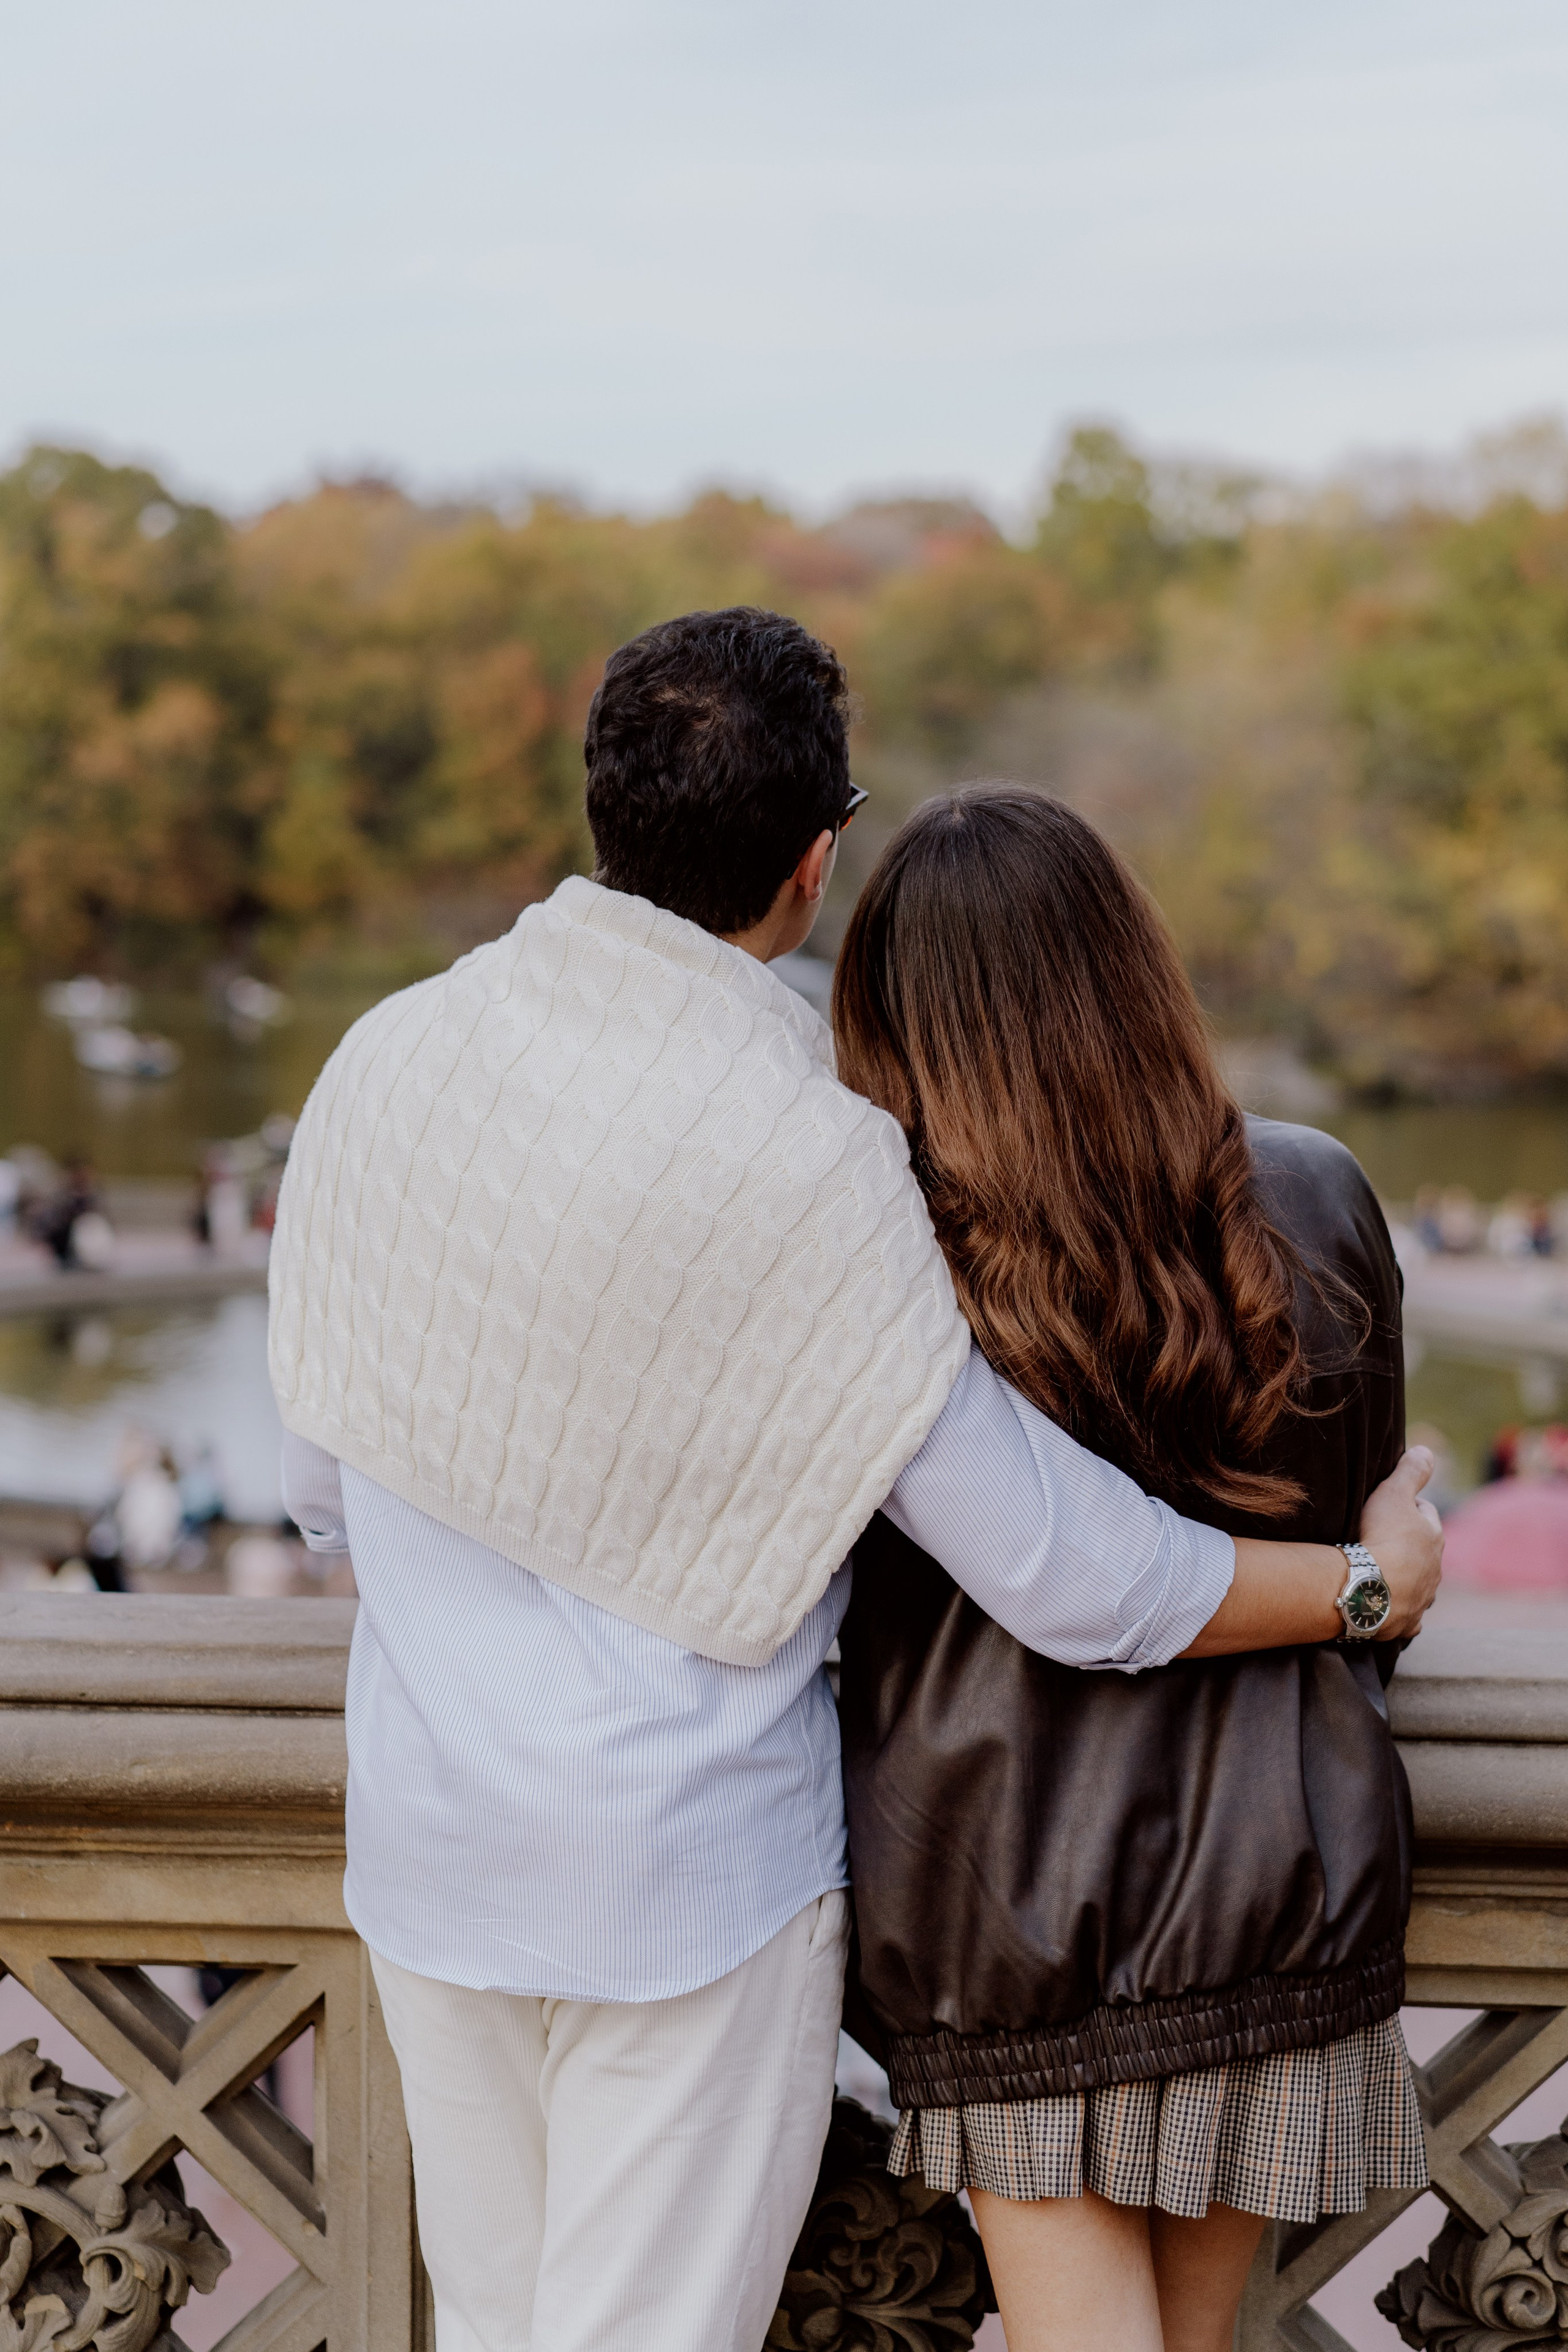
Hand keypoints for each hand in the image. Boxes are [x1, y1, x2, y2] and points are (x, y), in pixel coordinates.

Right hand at [1357, 1447, 1442, 1637]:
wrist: (1368, 1588)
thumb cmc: (1380, 1537)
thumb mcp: (1393, 1493)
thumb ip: (1411, 1471)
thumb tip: (1427, 1450)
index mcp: (1433, 1537)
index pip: (1426, 1514)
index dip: (1409, 1506)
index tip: (1391, 1505)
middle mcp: (1434, 1569)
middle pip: (1424, 1551)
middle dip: (1409, 1544)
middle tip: (1381, 1538)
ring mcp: (1423, 1598)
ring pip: (1420, 1583)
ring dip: (1406, 1577)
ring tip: (1381, 1572)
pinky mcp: (1407, 1622)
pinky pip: (1409, 1615)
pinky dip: (1401, 1609)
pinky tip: (1387, 1606)